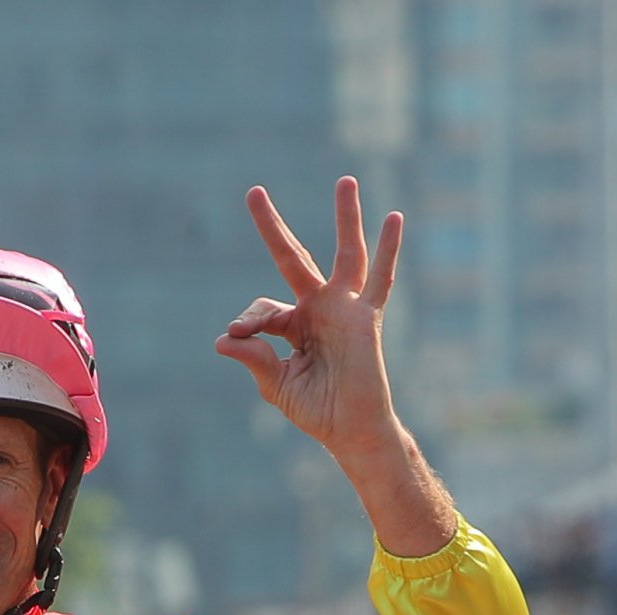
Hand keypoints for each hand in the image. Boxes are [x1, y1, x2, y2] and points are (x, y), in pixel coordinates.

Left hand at [217, 181, 405, 458]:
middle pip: (293, 257)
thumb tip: (223, 339)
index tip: (240, 334)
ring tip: (345, 181)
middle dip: (271, 227)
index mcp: (294, 325)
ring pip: (346, 253)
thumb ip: (255, 359)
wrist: (351, 431)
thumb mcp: (277, 385)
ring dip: (345, 217)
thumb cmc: (317, 410)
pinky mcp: (367, 317)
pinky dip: (388, 250)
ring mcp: (345, 308)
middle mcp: (319, 308)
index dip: (250, 319)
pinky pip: (380, 278)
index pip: (265, 309)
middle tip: (253, 192)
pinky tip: (393, 219)